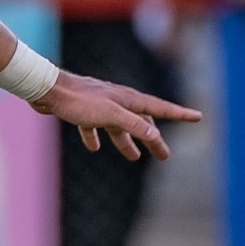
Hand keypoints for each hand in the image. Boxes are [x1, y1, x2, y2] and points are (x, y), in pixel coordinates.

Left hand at [35, 69, 200, 160]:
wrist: (46, 89)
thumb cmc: (78, 101)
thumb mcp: (111, 115)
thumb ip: (133, 124)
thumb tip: (154, 134)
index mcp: (128, 99)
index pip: (160, 108)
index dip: (179, 114)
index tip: (198, 117)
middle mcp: (117, 101)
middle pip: (141, 122)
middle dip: (153, 139)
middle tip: (164, 156)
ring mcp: (99, 105)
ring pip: (118, 126)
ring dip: (126, 141)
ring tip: (133, 157)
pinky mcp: (82, 110)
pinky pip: (93, 126)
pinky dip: (96, 137)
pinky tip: (95, 148)